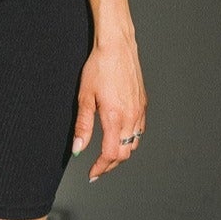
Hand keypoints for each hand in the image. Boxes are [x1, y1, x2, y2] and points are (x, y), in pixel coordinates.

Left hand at [72, 34, 146, 181]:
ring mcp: (139, 110)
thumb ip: (83, 126)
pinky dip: (130, 140)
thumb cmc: (99, 67)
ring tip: (108, 156)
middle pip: (125, 152)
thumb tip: (78, 148)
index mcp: (115, 117)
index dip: (101, 167)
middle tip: (98, 168)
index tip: (92, 173)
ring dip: (122, 153)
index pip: (111, 154)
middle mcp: (131, 116)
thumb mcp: (84, 97)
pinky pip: (139, 130)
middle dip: (111, 164)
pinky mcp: (143, 103)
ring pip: (134, 143)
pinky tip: (120, 137)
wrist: (117, 46)